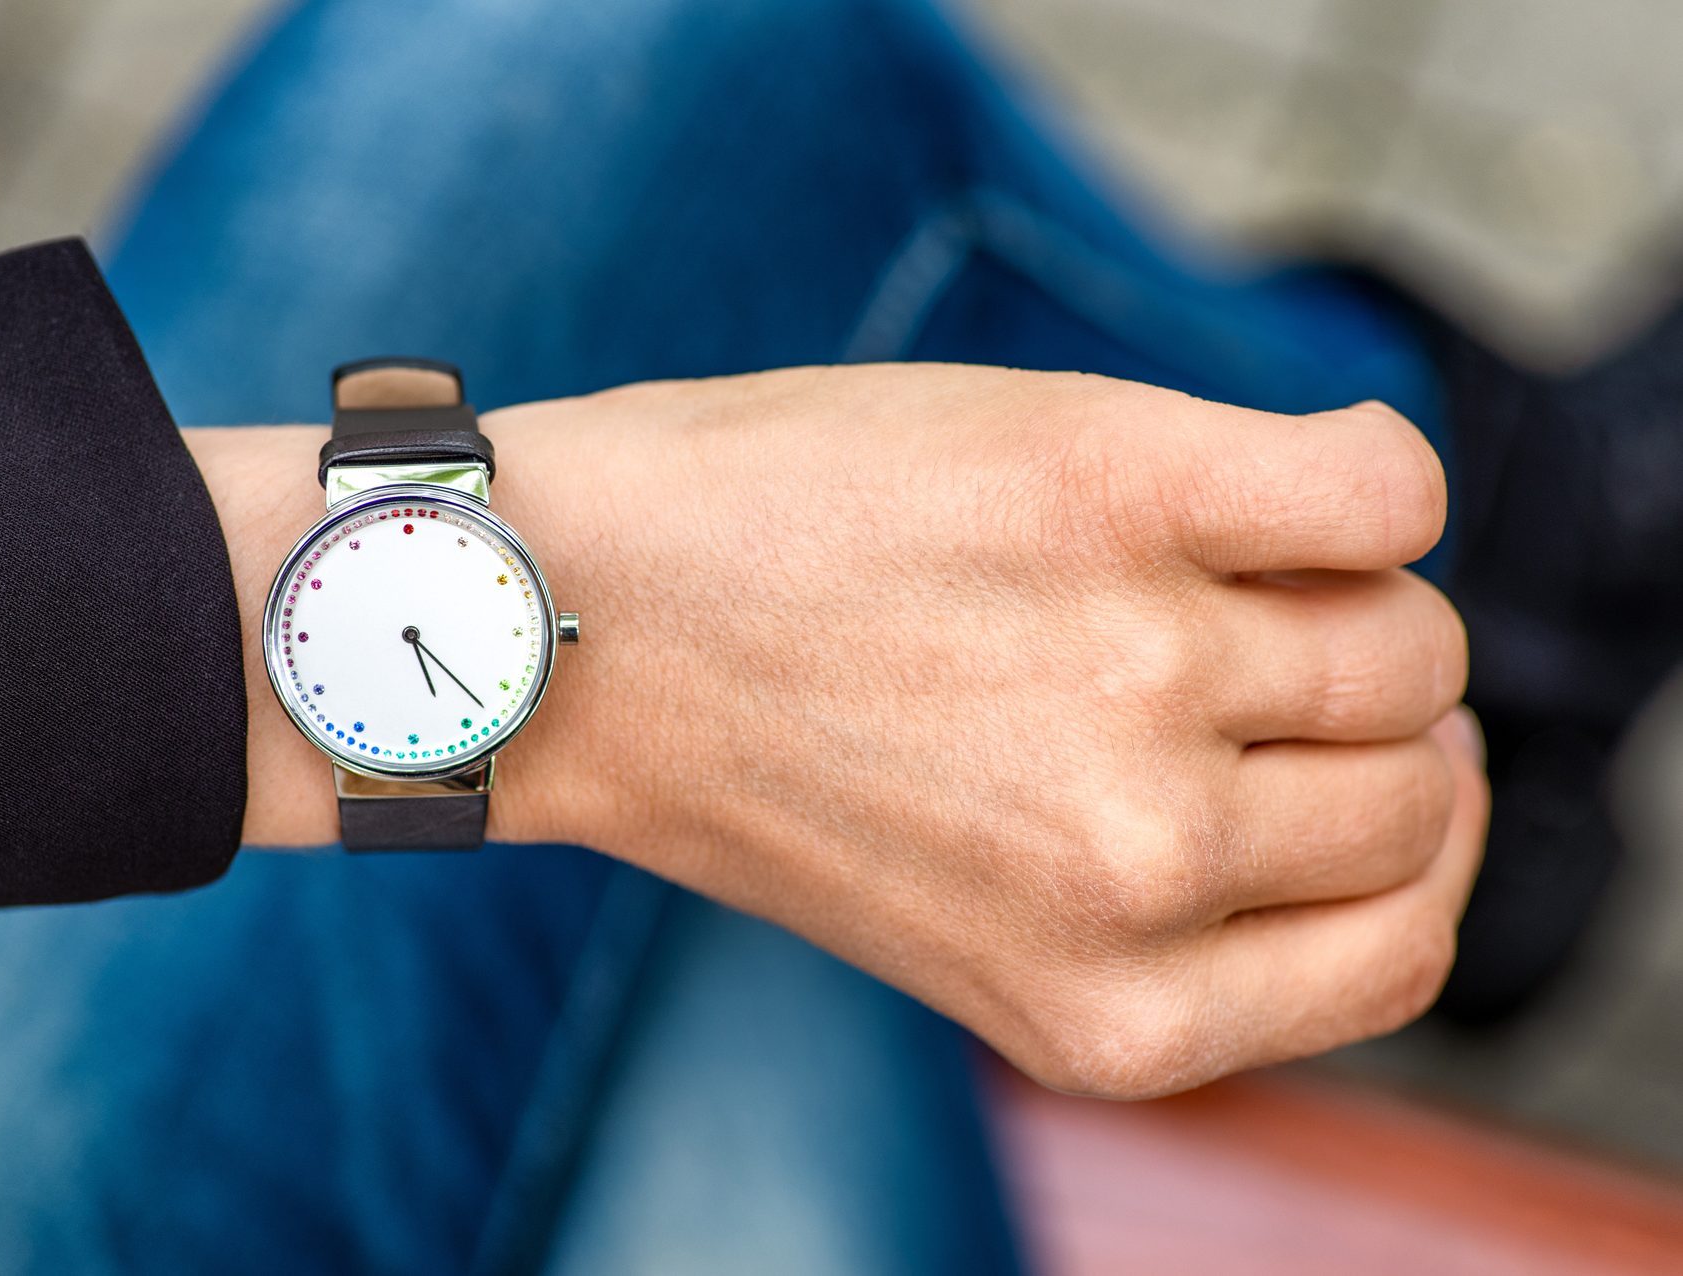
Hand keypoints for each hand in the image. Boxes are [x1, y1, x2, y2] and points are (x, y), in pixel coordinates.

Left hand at [483, 365, 1485, 1098]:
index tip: (1331, 773)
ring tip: (1186, 566)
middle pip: (1418, 774)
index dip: (1395, 847)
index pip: (1402, 942)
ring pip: (1409, 634)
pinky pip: (1384, 485)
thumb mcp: (975, 925)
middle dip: (1352, 714)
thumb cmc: (758, 750)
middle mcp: (1144, 862)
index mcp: (1114, 1005)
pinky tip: (1238, 482)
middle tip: (1218, 648)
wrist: (566, 619)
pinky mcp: (1109, 488)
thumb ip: (1176, 917)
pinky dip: (1364, 480)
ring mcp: (1138, 671)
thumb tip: (1395, 786)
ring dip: (1341, 595)